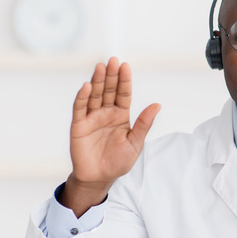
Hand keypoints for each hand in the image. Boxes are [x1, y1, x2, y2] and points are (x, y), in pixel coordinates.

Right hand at [61, 57, 160, 215]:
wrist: (100, 177)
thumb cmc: (119, 161)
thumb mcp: (135, 142)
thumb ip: (144, 123)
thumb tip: (157, 105)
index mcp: (121, 115)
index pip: (123, 94)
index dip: (124, 80)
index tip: (125, 66)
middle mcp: (106, 113)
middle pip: (109, 90)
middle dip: (111, 76)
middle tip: (113, 60)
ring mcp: (92, 117)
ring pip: (95, 95)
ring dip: (97, 81)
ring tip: (101, 67)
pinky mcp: (79, 125)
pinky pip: (80, 108)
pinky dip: (83, 97)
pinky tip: (87, 86)